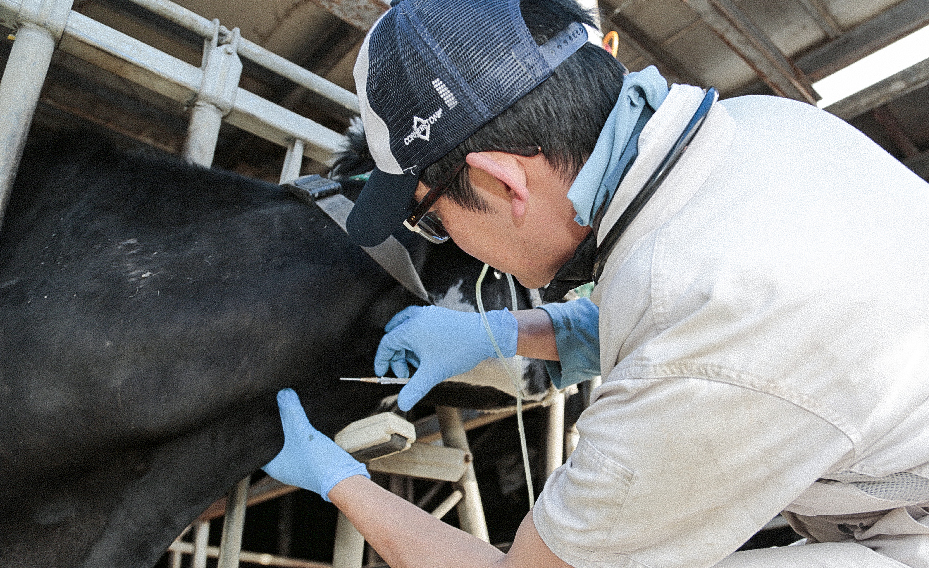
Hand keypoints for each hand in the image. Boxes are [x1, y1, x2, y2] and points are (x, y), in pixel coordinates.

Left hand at [262, 388, 368, 500]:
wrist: (345, 478)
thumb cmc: (318, 461)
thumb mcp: (301, 432)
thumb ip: (291, 412)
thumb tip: (283, 392)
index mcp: (273, 466)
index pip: (258, 447)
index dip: (255, 431)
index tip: (255, 416)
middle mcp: (282, 467)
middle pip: (272, 443)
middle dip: (272, 427)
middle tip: (269, 408)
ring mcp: (297, 465)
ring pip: (286, 443)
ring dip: (286, 429)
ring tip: (284, 410)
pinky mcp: (310, 461)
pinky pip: (299, 444)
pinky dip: (298, 433)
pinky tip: (300, 421)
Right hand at [374, 305, 517, 410]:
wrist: (485, 335)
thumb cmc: (458, 350)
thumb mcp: (433, 373)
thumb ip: (414, 389)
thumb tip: (402, 404)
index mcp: (410, 329)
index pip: (387, 343)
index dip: (382, 360)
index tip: (383, 373)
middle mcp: (417, 318)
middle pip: (395, 337)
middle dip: (397, 358)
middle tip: (404, 373)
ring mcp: (428, 314)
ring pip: (407, 330)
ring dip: (407, 349)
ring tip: (418, 364)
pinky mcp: (438, 315)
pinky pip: (419, 325)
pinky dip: (417, 340)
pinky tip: (427, 354)